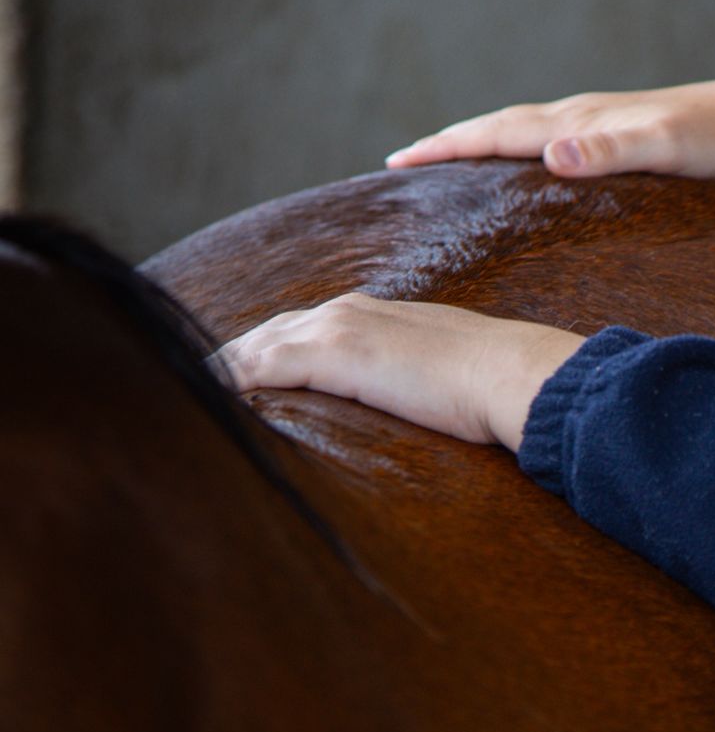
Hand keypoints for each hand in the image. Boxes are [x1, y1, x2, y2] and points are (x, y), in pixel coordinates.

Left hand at [213, 292, 584, 451]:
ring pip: (252, 349)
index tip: (230, 384)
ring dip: (217, 377)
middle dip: (225, 363)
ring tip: (181, 406)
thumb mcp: (443, 382)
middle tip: (184, 394)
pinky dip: (227, 384)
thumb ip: (416, 388)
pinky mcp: (334, 352)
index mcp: (372, 315)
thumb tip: (416, 419)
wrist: (517, 374)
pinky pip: (259, 368)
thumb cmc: (496, 388)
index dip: (258, 357)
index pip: (295, 334)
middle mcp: (346, 312)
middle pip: (262, 336)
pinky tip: (202, 407)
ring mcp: (337, 328)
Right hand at [385, 77, 714, 182]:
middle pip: (496, 126)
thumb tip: (552, 155)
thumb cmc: (708, 142)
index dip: (446, 147)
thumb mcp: (662, 150)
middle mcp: (577, 116)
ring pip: (518, 131)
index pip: (496, 132)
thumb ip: (609, 153)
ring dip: (476, 144)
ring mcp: (592, 123)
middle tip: (398, 163)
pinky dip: (513, 151)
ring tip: (441, 164)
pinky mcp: (609, 135)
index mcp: (576, 122)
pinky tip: (516, 168)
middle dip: (446, 144)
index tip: (398, 160)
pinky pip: (543, 142)